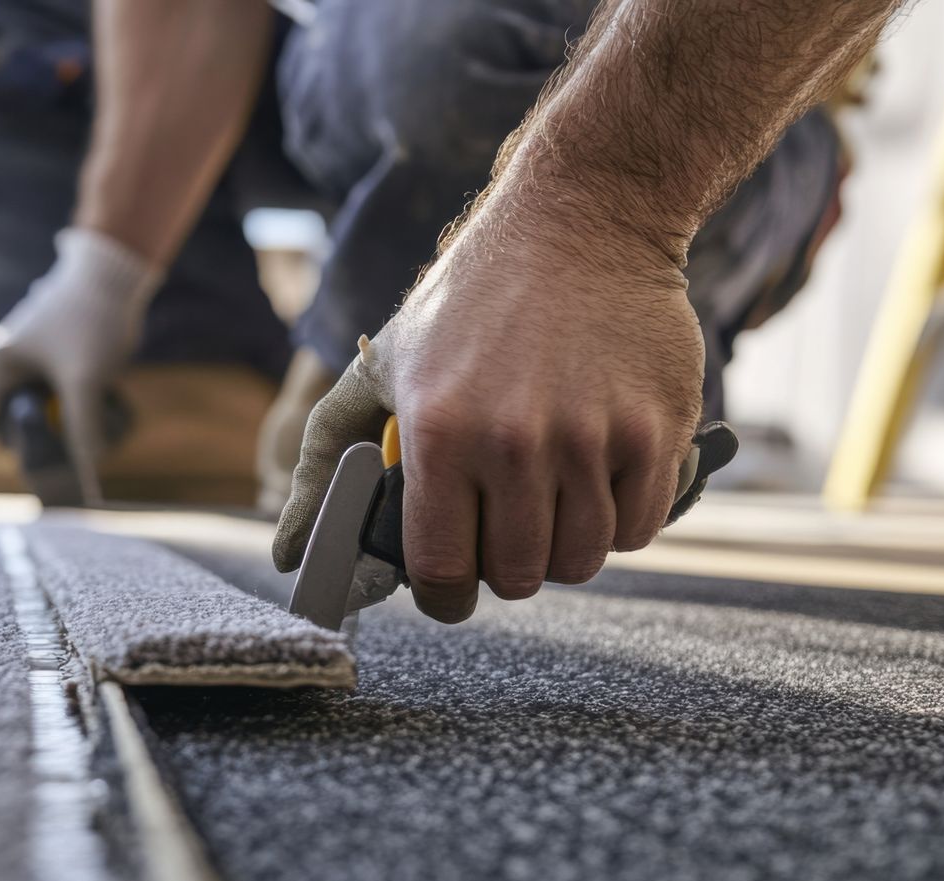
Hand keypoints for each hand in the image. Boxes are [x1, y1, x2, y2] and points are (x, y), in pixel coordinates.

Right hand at [0, 228, 161, 503]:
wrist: (117, 273)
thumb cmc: (91, 321)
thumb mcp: (86, 381)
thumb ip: (82, 427)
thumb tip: (87, 467)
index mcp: (0, 364)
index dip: (14, 445)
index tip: (47, 455)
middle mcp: (13, 363)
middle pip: (23, 419)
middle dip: (57, 435)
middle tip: (88, 442)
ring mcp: (38, 361)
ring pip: (51, 409)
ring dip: (80, 420)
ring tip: (109, 412)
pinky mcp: (64, 359)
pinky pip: (71, 395)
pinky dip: (91, 403)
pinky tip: (116, 399)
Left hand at [273, 226, 703, 622]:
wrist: (580, 221)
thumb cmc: (470, 302)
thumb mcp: (383, 369)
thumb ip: (327, 463)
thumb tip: (290, 556)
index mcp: (439, 432)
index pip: (440, 571)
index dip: (442, 596)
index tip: (449, 587)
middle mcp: (514, 442)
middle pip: (517, 576)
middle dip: (505, 565)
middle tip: (504, 522)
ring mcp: (592, 438)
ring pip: (581, 561)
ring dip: (564, 545)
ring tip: (551, 494)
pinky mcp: (654, 431)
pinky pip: (640, 530)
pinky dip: (620, 519)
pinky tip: (598, 476)